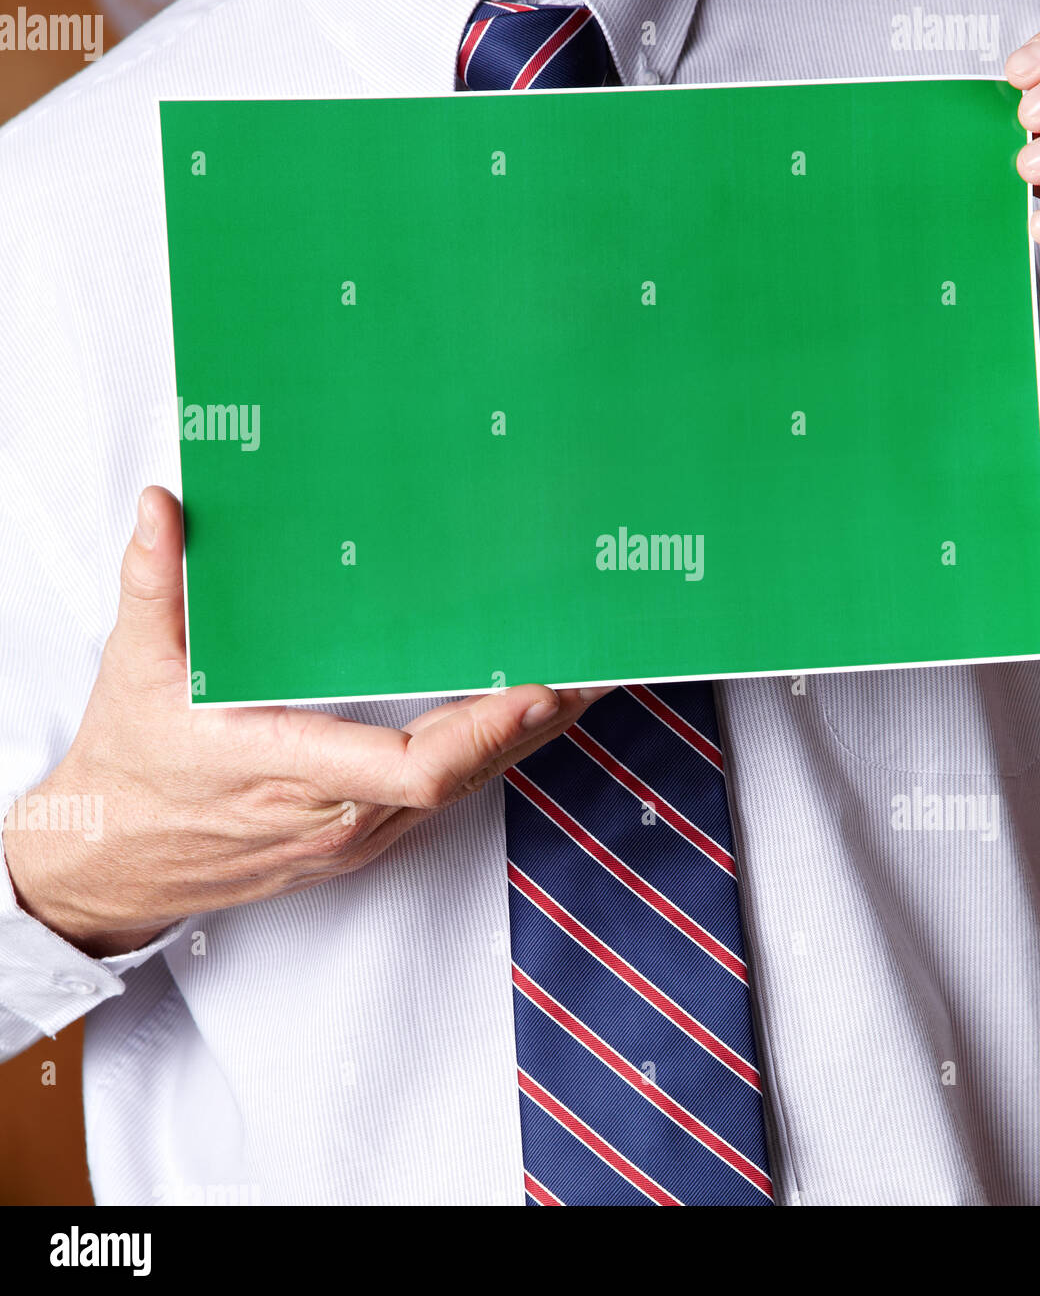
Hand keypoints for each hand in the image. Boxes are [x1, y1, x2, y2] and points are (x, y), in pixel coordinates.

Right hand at [3, 487, 608, 957]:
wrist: (108, 864)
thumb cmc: (131, 770)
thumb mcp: (132, 673)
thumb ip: (153, 586)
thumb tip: (166, 506)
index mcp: (282, 766)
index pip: (409, 768)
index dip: (482, 734)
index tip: (538, 689)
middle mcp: (334, 812)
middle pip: (462, 775)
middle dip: (535, 723)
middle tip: (598, 665)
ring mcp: (353, 835)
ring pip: (462, 790)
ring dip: (522, 739)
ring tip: (581, 681)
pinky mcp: (359, 841)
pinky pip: (442, 799)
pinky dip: (487, 756)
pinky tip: (518, 717)